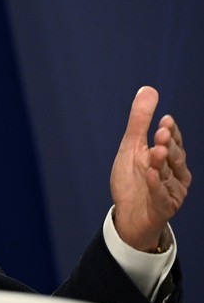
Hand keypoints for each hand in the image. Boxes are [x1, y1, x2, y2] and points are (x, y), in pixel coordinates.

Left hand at [111, 87, 191, 251]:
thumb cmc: (133, 179)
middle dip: (168, 145)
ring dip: (162, 163)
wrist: (128, 213)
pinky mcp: (163, 207)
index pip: (172, 141)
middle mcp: (175, 173)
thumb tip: (148, 89)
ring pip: (168, 175)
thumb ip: (140, 121)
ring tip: (155, 150)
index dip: (170, 132)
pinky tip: (150, 174)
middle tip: (160, 132)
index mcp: (169, 157)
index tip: (165, 119)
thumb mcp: (132, 146)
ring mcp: (172, 191)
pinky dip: (156, 185)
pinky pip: (161, 196)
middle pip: (174, 157)